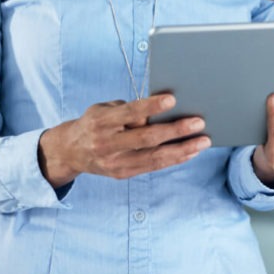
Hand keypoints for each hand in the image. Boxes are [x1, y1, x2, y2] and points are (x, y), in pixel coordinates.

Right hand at [38, 94, 210, 187]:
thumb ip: (128, 110)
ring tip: (203, 141)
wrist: (70, 151)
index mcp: (102, 122)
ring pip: (154, 158)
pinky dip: (173, 159)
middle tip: (199, 122)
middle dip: (176, 130)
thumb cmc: (95, 122)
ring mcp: (115, 163)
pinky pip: (152, 167)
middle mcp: (108, 145)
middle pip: (147, 138)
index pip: (130, 113)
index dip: (151, 106)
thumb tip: (159, 113)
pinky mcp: (122, 174)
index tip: (172, 99)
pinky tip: (190, 152)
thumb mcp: (104, 108)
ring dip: (182, 149)